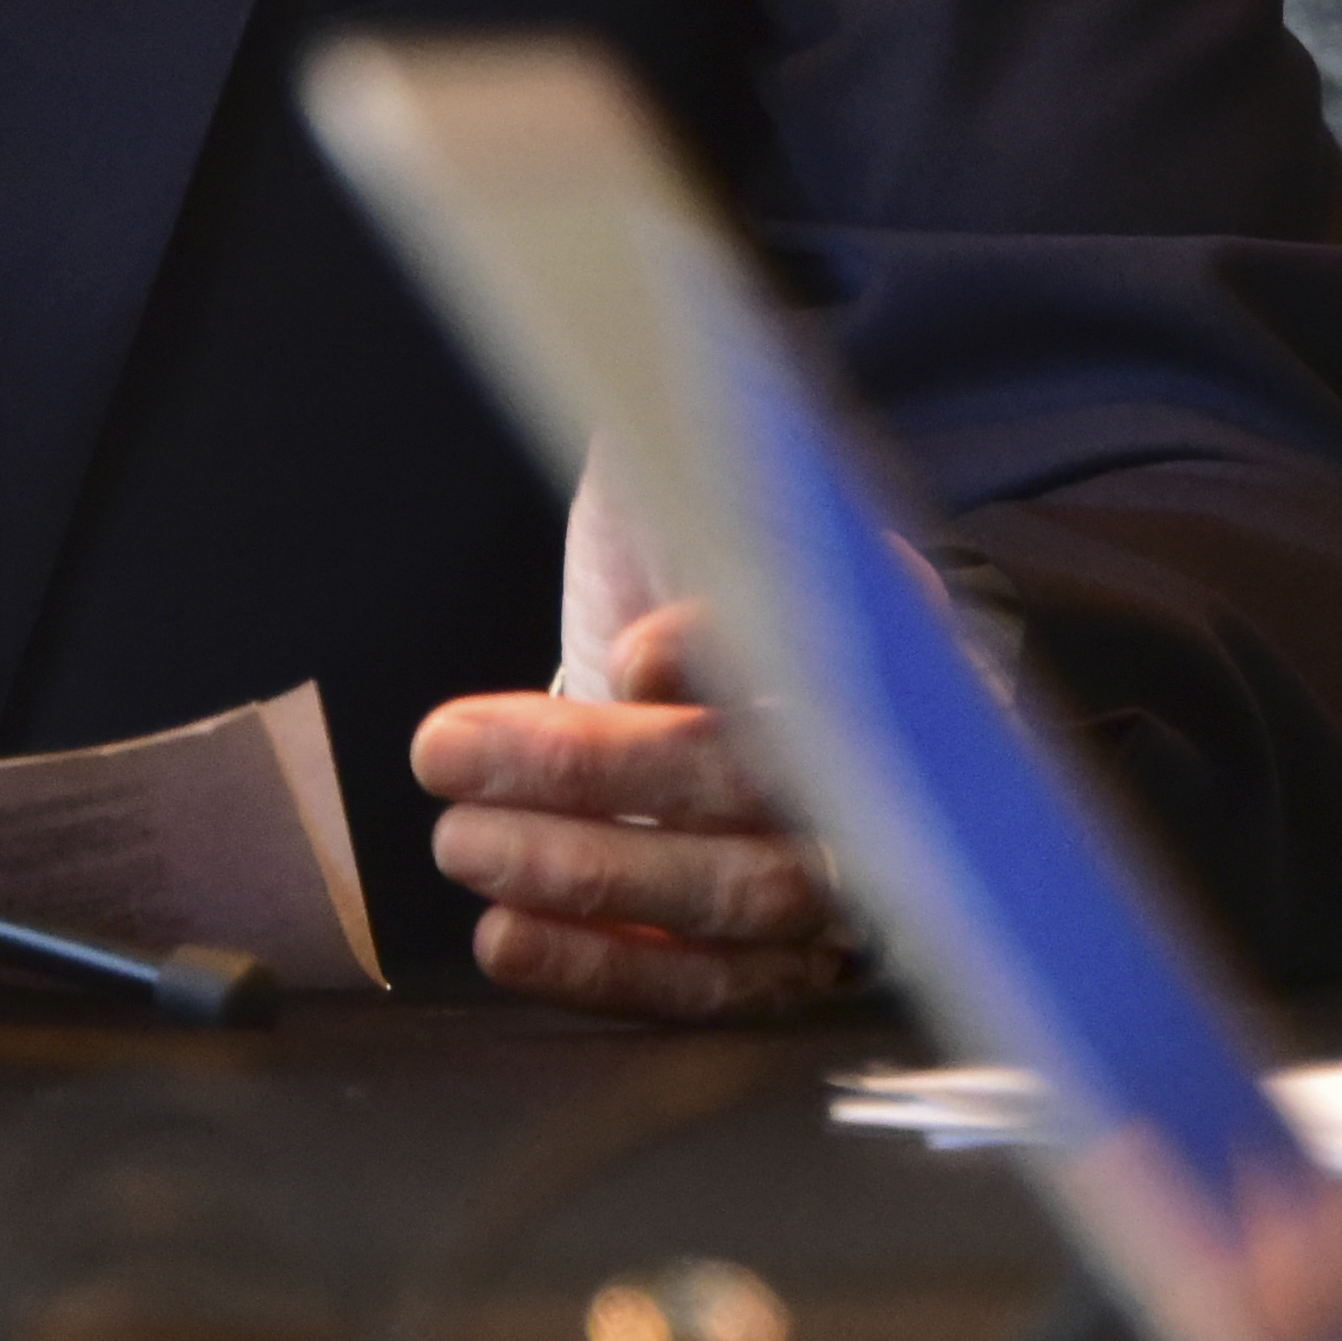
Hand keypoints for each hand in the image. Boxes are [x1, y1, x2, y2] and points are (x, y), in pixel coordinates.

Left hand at [409, 463, 862, 1021]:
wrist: (673, 651)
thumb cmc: (672, 553)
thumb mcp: (669, 473)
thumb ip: (670, 444)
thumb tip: (628, 356)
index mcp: (881, 618)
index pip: (836, 650)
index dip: (731, 659)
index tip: (630, 655)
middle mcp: (893, 755)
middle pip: (757, 783)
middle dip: (595, 774)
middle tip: (448, 752)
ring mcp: (850, 866)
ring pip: (736, 894)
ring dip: (587, 875)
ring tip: (461, 841)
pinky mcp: (787, 952)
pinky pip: (714, 984)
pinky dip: (608, 969)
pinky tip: (507, 937)